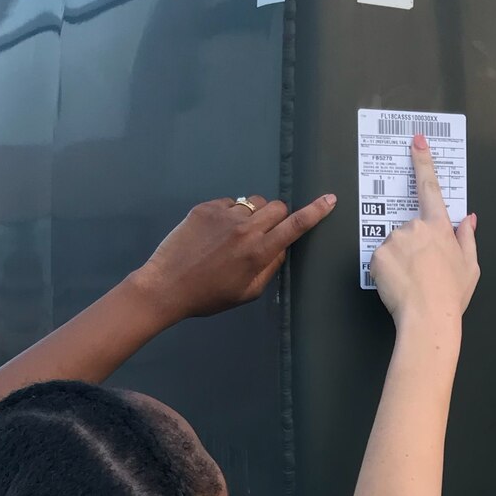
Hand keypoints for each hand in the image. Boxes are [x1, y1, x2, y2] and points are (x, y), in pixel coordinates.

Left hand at [134, 192, 335, 323]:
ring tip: (235, 234)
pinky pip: (229, 203)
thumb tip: (281, 247)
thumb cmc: (208, 296)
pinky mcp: (206, 208)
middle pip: (277, 207)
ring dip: (253, 214)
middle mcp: (246, 229)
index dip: (316, 211)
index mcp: (259, 252)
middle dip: (278, 217)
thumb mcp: (247, 292)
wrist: (166, 285)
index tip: (329, 199)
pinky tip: (214, 233)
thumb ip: (270, 268)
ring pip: (254, 202)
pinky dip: (229, 214)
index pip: (296, 226)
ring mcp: (225, 215)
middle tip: (265, 233)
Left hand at [369, 137, 478, 326]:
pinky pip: (381, 259)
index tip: (416, 141)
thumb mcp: (470, 266)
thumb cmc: (452, 295)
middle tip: (424, 273)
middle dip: (414, 247)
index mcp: (439, 226)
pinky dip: (387, 271)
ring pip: (393, 245)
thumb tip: (467, 218)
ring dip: (400, 260)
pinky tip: (399, 285)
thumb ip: (466, 238)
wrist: (429, 318)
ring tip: (413, 282)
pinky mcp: (377, 255)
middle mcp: (415, 227)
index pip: (429, 187)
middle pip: (410, 230)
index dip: (423, 162)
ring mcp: (394, 239)